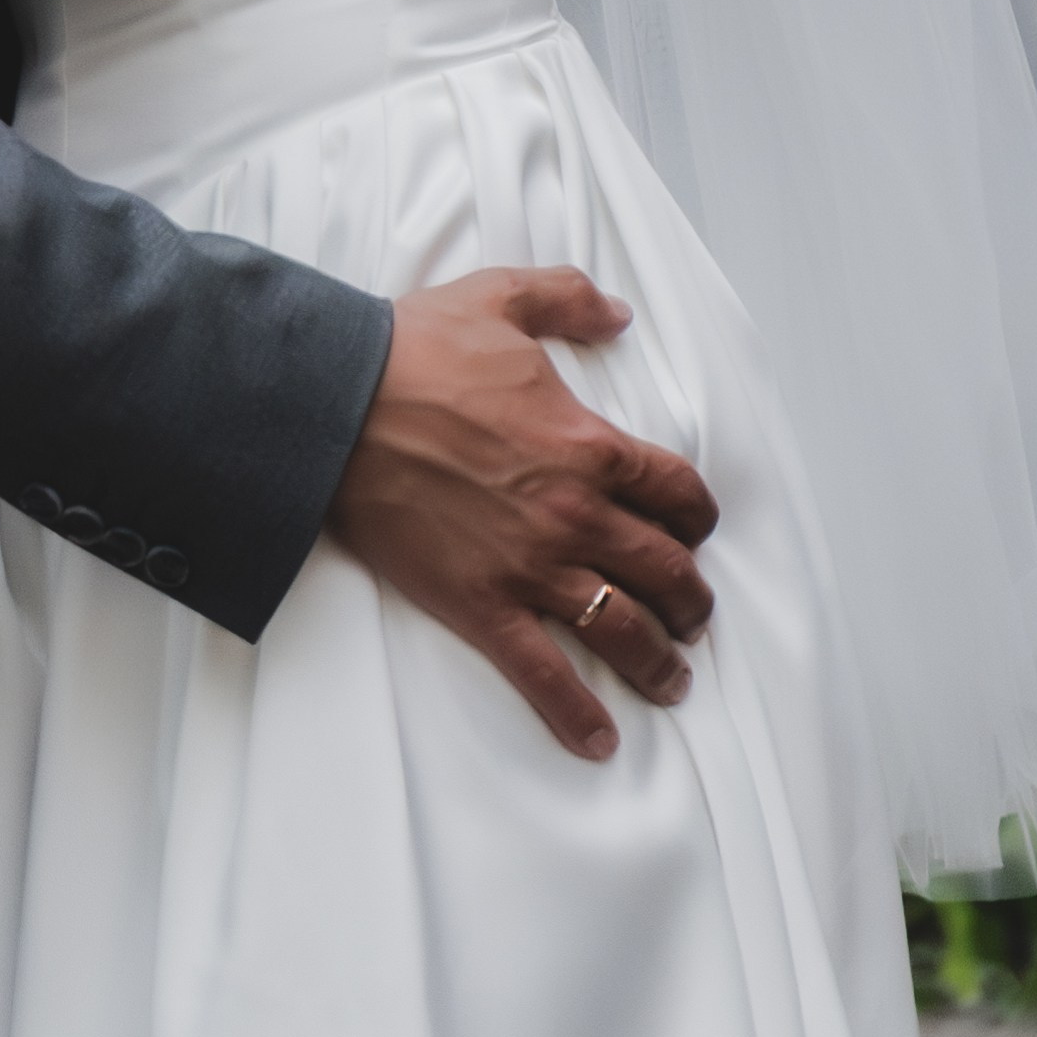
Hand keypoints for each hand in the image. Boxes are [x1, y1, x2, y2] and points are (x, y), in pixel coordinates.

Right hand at [330, 269, 716, 758]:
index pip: (676, 493)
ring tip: (672, 678)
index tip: (696, 531)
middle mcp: (575, 514)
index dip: (698, 517)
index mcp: (590, 444)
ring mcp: (530, 567)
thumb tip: (617, 314)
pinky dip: (578, 714)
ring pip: (621, 628)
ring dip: (658, 661)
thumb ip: (567, 299)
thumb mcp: (501, 297)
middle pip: (664, 570)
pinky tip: (600, 739)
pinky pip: (543, 674)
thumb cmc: (415, 350)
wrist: (338, 404)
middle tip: (694, 615)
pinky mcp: (481, 605)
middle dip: (691, 599)